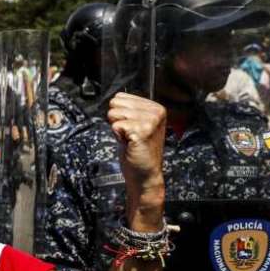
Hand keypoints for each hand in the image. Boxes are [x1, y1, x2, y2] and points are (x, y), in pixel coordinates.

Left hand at [107, 92, 165, 230]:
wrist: (144, 174)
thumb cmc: (138, 151)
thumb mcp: (136, 124)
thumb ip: (128, 110)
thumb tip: (113, 99)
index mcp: (155, 107)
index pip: (121, 96)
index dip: (119, 114)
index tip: (130, 127)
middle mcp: (156, 112)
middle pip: (115, 103)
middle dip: (117, 120)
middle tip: (129, 134)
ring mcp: (150, 121)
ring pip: (114, 113)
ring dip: (117, 129)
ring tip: (129, 139)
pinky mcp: (142, 131)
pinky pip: (115, 125)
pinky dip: (117, 136)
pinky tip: (129, 143)